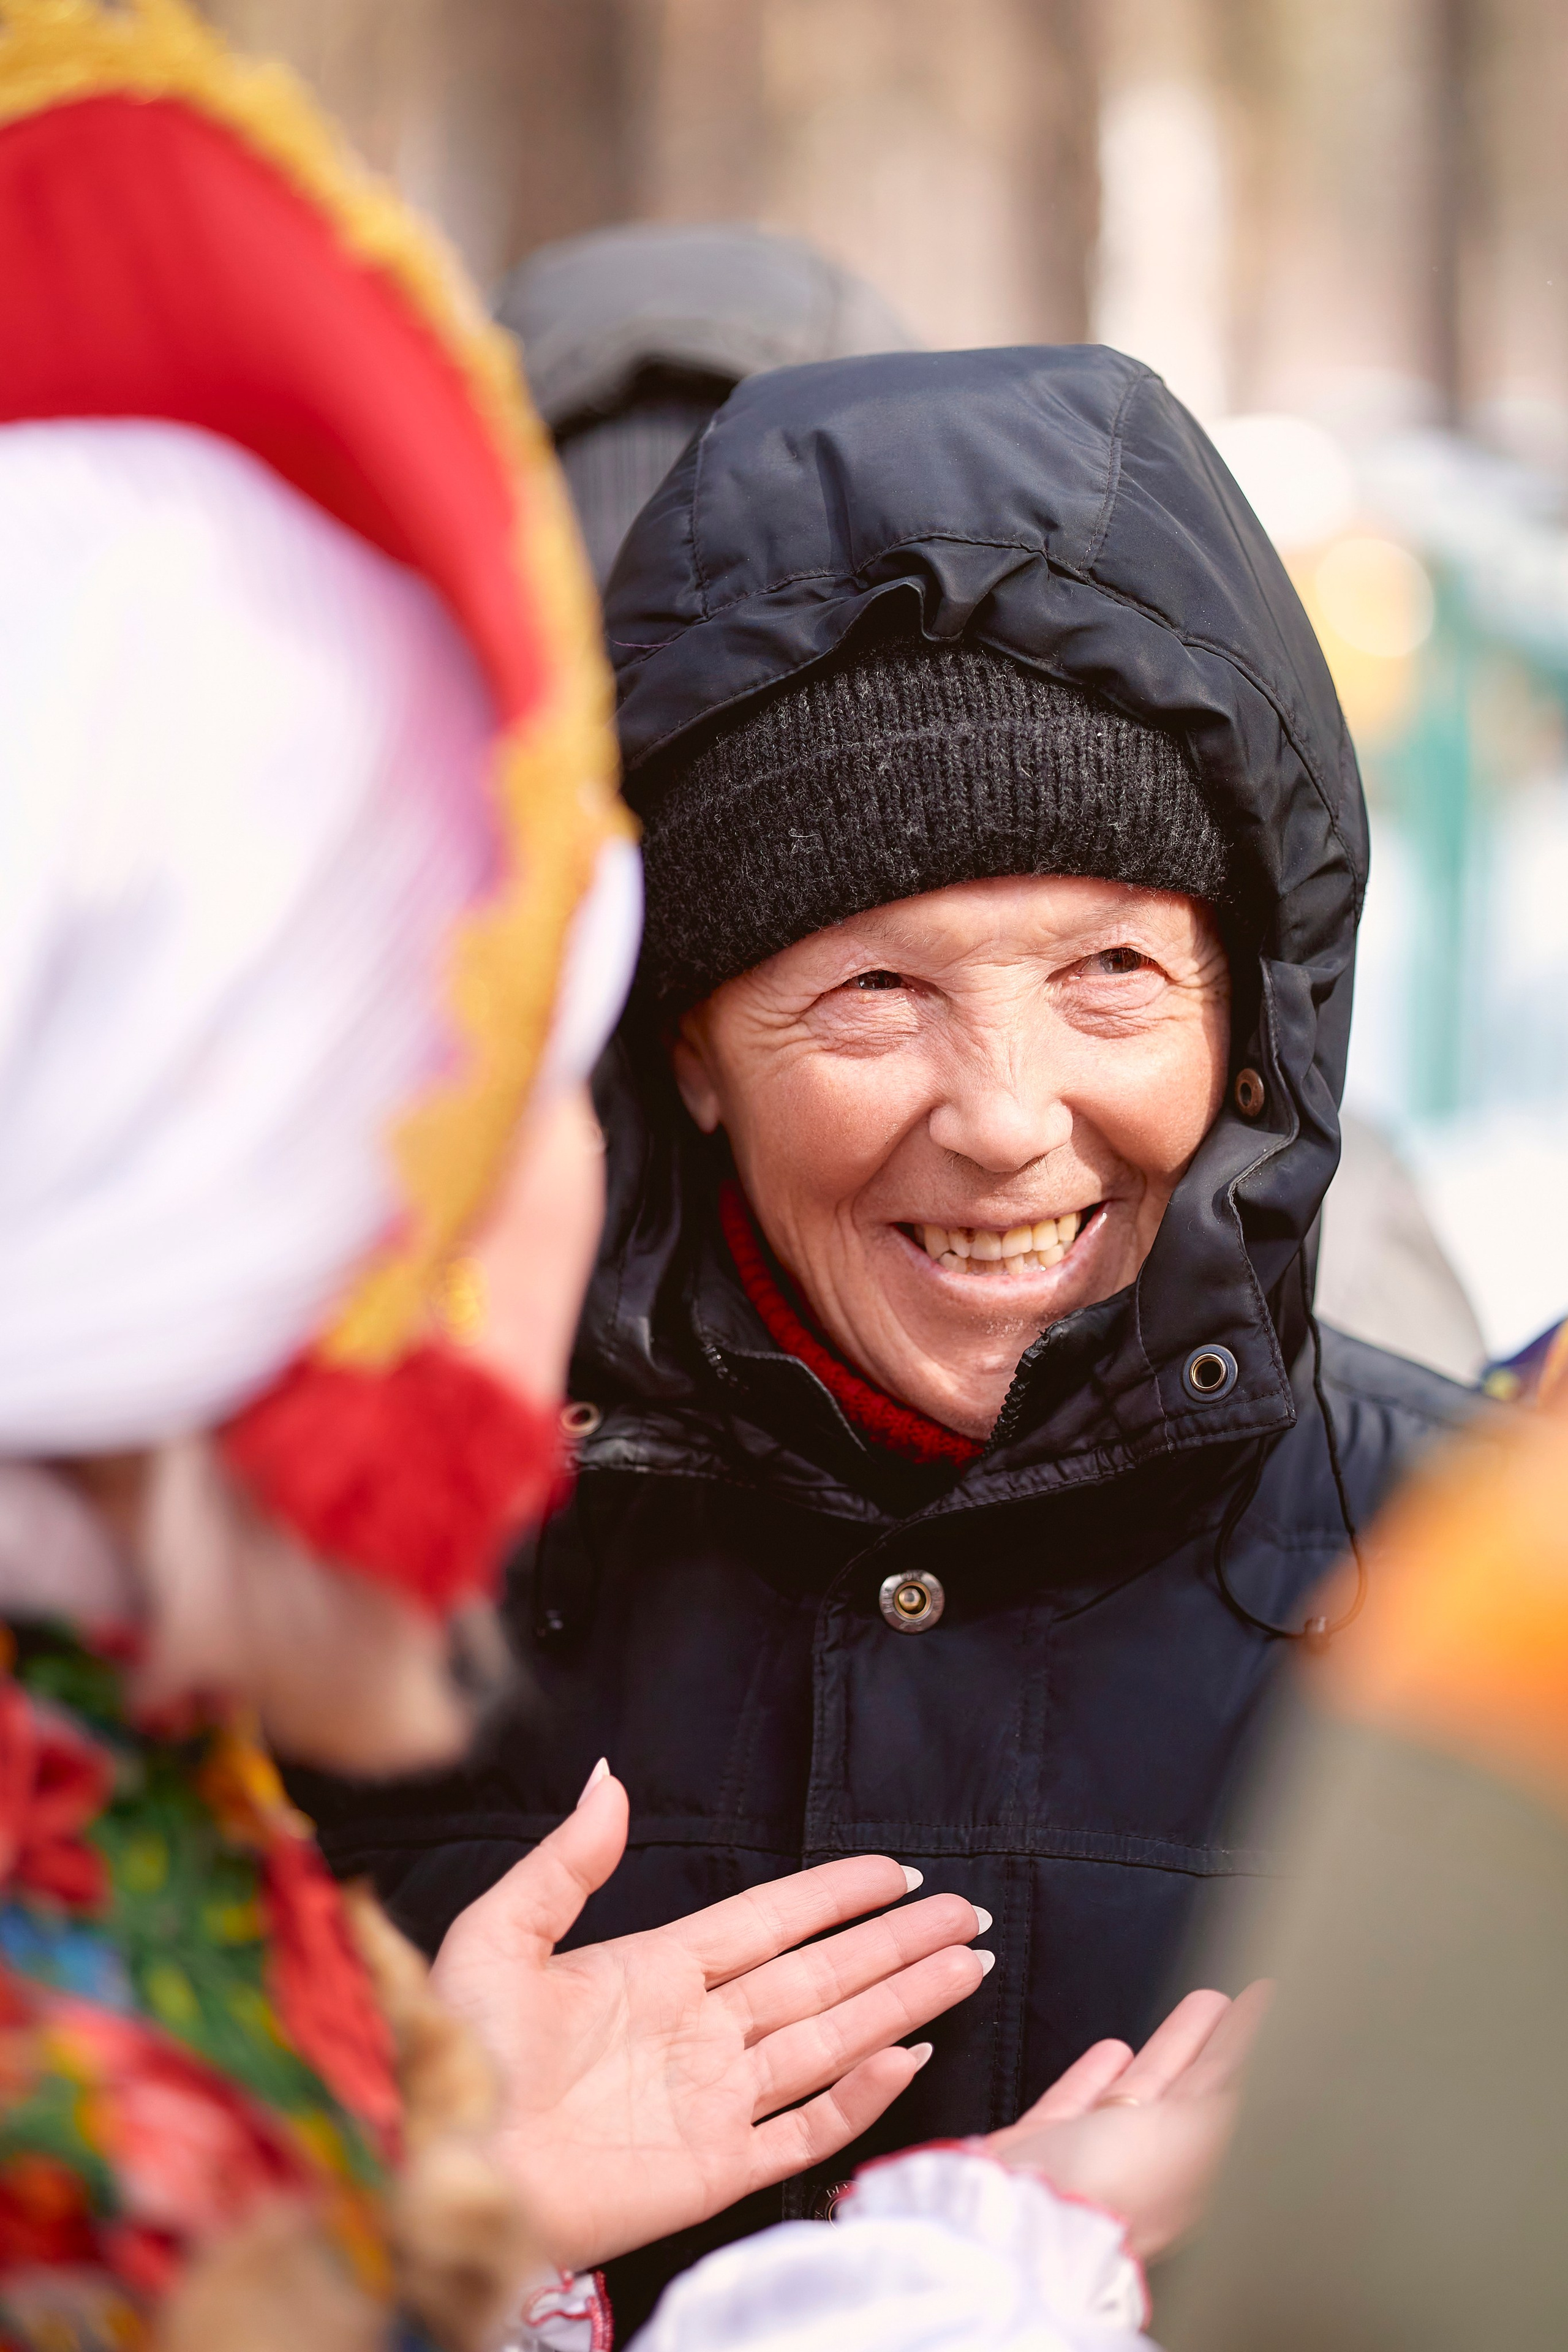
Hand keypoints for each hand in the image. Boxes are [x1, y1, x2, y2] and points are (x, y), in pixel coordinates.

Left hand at [430, 1766, 988, 2269]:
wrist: (440, 2168)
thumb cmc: (453, 2057)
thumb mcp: (497, 1938)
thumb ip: (565, 1863)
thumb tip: (609, 1778)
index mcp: (654, 1971)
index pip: (770, 1921)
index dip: (834, 1895)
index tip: (895, 1871)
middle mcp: (699, 2031)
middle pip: (822, 1975)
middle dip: (895, 1944)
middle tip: (965, 1913)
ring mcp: (713, 2100)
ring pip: (831, 2039)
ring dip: (900, 2001)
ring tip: (964, 1965)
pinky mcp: (714, 2168)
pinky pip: (804, 2128)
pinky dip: (860, 2097)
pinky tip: (907, 2056)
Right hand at [985, 1982, 1272, 2261]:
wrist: (1017, 2219)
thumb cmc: (1115, 2186)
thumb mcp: (1197, 2134)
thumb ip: (1232, 2092)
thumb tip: (1270, 2057)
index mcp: (1196, 2172)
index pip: (1232, 2094)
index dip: (1252, 2048)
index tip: (1266, 2005)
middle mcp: (1155, 2167)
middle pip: (1196, 2091)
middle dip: (1218, 2044)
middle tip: (1242, 2000)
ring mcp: (1100, 2158)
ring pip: (1147, 2090)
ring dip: (1173, 2048)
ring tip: (1195, 2008)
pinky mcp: (1049, 2148)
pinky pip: (1084, 2102)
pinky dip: (1100, 2074)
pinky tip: (1113, 2050)